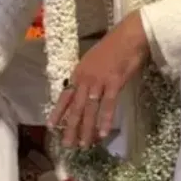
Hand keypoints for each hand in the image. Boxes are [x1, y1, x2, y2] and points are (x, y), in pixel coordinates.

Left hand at [48, 10, 150, 147]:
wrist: (129, 36)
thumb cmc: (114, 48)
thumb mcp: (94, 62)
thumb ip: (88, 77)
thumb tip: (85, 91)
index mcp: (79, 73)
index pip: (65, 96)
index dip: (58, 112)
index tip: (51, 126)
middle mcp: (85, 79)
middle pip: (75, 107)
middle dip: (70, 127)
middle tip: (67, 144)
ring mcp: (98, 81)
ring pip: (89, 109)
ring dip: (86, 128)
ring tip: (83, 144)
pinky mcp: (114, 83)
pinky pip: (108, 105)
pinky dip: (105, 120)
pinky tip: (102, 133)